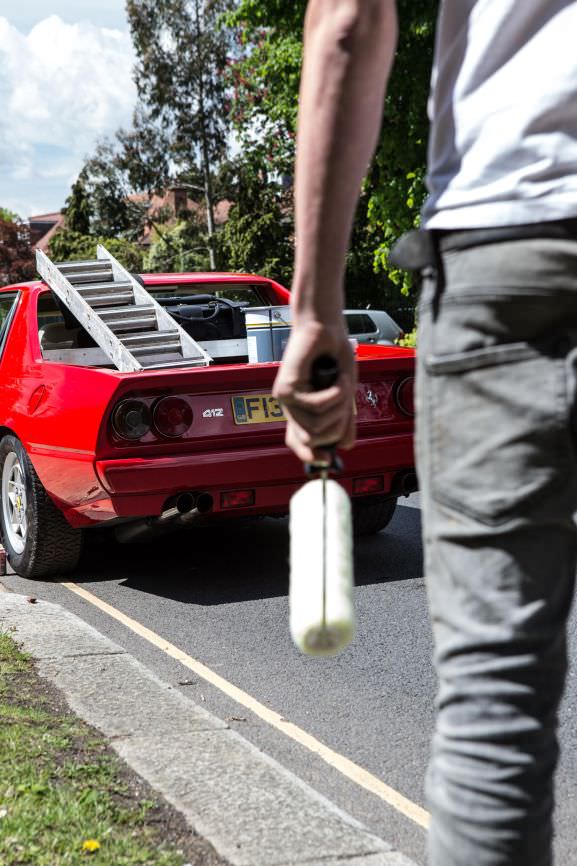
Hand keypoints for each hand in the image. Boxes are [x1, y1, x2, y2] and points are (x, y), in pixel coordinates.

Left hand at [273, 317, 356, 463]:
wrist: (326, 329)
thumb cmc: (334, 357)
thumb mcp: (345, 395)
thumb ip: (344, 420)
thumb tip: (346, 447)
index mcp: (302, 412)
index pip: (299, 444)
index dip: (312, 456)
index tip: (328, 460)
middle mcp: (291, 408)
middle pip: (314, 440)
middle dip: (338, 426)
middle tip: (346, 404)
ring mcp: (286, 399)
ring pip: (317, 426)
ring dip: (339, 408)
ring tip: (343, 385)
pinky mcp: (285, 388)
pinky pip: (316, 406)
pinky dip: (336, 394)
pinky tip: (339, 380)